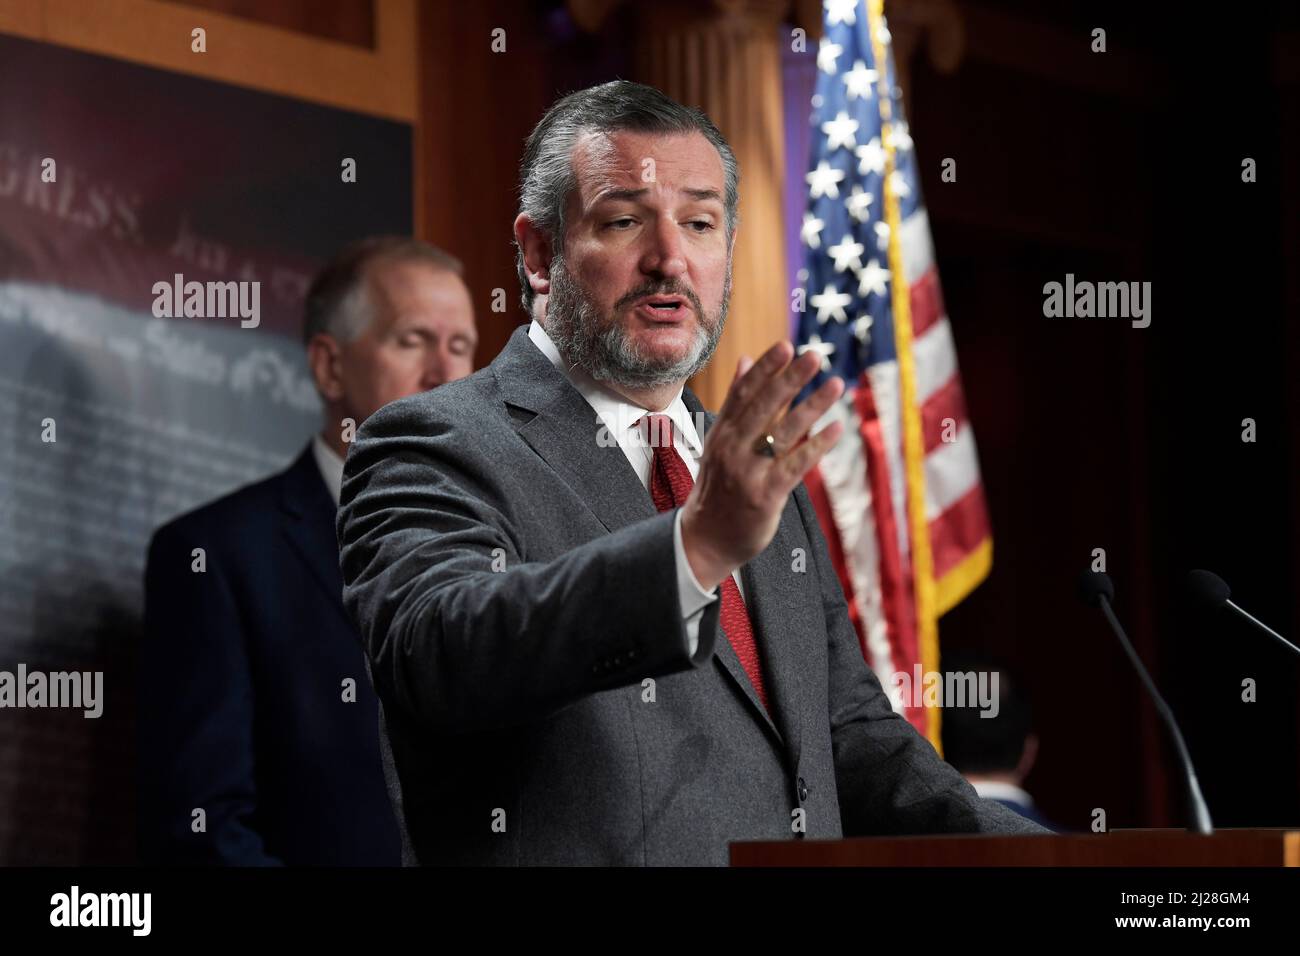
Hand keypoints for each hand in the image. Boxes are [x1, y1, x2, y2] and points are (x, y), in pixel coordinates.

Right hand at [680, 341, 843, 590]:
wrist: (704, 539)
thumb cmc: (718, 488)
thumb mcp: (719, 441)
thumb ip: (735, 402)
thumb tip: (747, 359)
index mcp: (722, 433)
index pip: (743, 393)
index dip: (765, 369)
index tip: (786, 345)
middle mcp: (732, 449)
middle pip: (763, 408)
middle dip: (789, 380)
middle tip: (813, 355)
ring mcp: (748, 472)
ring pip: (783, 433)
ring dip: (811, 406)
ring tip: (835, 384)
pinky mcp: (764, 496)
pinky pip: (794, 466)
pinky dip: (816, 446)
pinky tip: (836, 429)